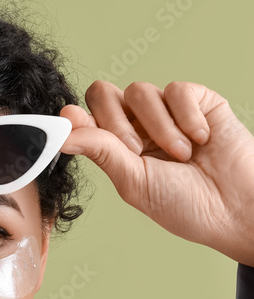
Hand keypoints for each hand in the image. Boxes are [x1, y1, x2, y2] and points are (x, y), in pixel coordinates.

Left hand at [60, 81, 253, 265]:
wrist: (236, 209)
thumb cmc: (186, 206)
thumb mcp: (134, 182)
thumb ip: (101, 151)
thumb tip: (63, 133)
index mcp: (118, 149)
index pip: (87, 119)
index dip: (77, 118)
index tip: (69, 121)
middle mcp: (138, 127)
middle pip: (104, 94)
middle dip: (117, 122)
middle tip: (138, 152)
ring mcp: (167, 112)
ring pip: (140, 92)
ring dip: (159, 128)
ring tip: (180, 156)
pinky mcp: (198, 101)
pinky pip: (177, 90)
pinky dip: (187, 117)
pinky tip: (201, 140)